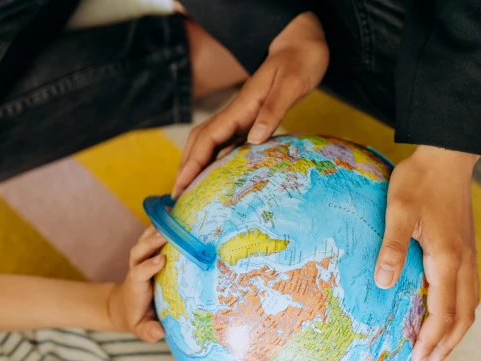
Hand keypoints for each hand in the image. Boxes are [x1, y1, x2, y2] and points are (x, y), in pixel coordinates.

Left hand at [109, 227, 166, 341]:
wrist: (124, 306)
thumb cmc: (137, 318)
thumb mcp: (141, 329)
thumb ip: (148, 331)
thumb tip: (159, 332)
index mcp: (136, 286)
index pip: (139, 272)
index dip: (149, 266)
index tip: (161, 260)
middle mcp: (137, 269)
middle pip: (138, 251)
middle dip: (150, 242)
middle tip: (166, 234)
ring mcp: (142, 260)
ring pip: (144, 241)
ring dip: (155, 230)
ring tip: (171, 217)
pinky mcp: (149, 255)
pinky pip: (153, 238)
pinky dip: (161, 227)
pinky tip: (174, 214)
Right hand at [173, 12, 328, 197]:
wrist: (303, 45)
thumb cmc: (300, 62)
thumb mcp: (291, 84)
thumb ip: (273, 110)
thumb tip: (253, 139)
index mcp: (241, 106)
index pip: (207, 137)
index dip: (192, 162)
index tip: (181, 184)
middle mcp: (236, 113)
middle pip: (200, 142)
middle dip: (186, 167)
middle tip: (177, 196)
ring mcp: (241, 116)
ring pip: (211, 143)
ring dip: (197, 165)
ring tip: (191, 191)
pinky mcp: (250, 119)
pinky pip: (227, 144)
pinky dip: (216, 161)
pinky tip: (217, 177)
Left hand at [375, 146, 479, 360]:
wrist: (448, 155)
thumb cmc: (419, 181)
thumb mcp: (398, 211)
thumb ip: (392, 248)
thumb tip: (382, 283)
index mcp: (448, 259)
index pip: (444, 312)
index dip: (433, 339)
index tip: (418, 360)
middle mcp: (464, 262)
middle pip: (464, 316)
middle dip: (447, 345)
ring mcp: (469, 256)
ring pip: (470, 305)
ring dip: (456, 331)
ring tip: (439, 349)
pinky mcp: (467, 249)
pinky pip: (469, 290)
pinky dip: (459, 311)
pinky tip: (446, 313)